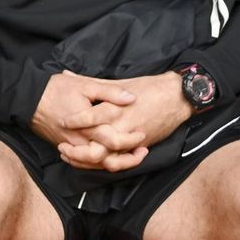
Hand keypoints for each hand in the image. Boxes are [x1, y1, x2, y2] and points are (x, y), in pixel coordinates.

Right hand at [32, 71, 142, 168]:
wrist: (27, 99)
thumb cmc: (55, 89)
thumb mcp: (85, 84)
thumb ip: (110, 91)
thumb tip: (131, 97)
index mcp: (88, 124)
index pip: (115, 141)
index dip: (132, 140)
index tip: (143, 134)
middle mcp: (80, 140)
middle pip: (107, 160)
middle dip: (128, 159)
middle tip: (142, 150)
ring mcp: (72, 146)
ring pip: (96, 165)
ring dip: (115, 164)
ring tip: (129, 157)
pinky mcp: (65, 147)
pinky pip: (83, 163)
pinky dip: (97, 163)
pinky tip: (107, 157)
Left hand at [60, 72, 192, 172]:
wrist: (176, 97)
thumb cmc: (147, 87)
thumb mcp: (117, 82)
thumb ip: (90, 81)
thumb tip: (67, 74)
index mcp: (116, 107)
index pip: (90, 117)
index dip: (75, 121)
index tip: (63, 122)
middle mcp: (122, 126)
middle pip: (96, 146)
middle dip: (77, 151)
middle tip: (63, 147)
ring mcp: (131, 139)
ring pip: (107, 160)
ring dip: (88, 162)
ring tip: (72, 157)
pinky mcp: (139, 147)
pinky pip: (120, 161)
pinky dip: (105, 164)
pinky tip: (92, 162)